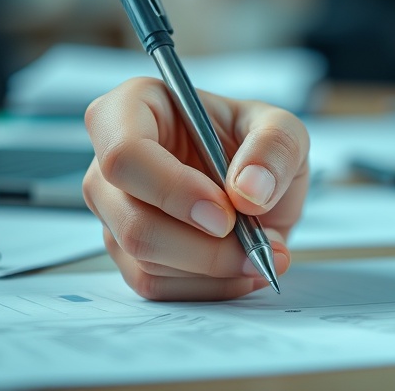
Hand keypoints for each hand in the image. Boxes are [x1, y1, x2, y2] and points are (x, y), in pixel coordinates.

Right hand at [82, 77, 309, 300]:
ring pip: (145, 259)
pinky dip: (208, 286)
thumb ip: (275, 147)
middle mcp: (110, 162)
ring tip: (262, 251)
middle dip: (202, 246)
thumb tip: (249, 190)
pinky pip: (155, 285)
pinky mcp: (126, 253)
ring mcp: (114, 211)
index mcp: (135, 109)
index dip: (172, 190)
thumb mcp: (284, 129)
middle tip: (257, 245)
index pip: (123, 154)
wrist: (258, 189)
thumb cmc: (256, 146)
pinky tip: (242, 267)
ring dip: (214, 267)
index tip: (225, 214)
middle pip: (132, 220)